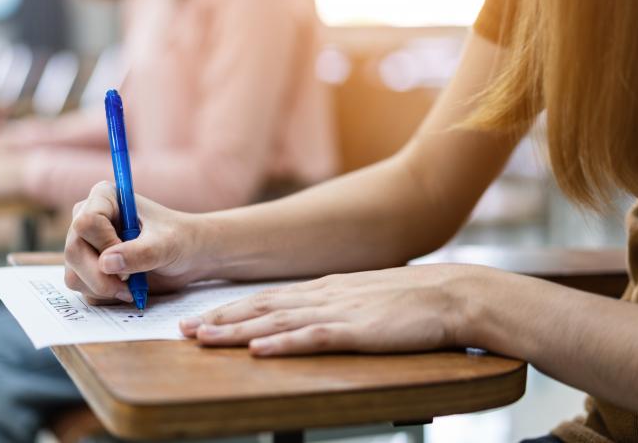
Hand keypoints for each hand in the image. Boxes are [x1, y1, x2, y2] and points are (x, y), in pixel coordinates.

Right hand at [63, 182, 209, 304]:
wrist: (188, 257)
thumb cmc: (180, 240)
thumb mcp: (166, 245)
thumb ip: (141, 253)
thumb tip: (106, 263)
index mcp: (105, 197)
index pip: (86, 222)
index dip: (105, 244)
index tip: (130, 252)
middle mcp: (88, 218)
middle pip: (73, 251)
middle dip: (101, 276)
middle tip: (129, 284)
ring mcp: (84, 245)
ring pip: (74, 275)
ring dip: (103, 288)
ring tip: (132, 285)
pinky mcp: (87, 267)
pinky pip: (83, 289)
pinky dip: (105, 295)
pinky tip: (127, 288)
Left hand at [180, 264, 499, 355]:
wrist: (452, 293)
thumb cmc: (414, 300)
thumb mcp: (365, 297)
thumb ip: (337, 305)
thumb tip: (310, 317)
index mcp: (326, 288)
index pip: (268, 299)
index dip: (232, 309)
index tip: (203, 318)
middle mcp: (324, 295)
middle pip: (261, 307)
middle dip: (220, 318)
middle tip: (184, 329)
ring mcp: (339, 311)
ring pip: (276, 321)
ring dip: (237, 331)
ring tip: (204, 338)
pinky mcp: (358, 330)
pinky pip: (313, 337)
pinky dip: (282, 343)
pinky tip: (259, 349)